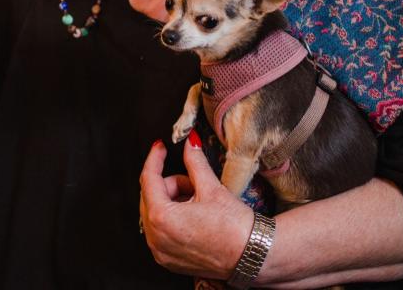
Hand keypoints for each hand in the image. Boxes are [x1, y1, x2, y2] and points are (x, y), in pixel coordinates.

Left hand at [139, 131, 254, 279]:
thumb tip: (190, 142)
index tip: (160, 147)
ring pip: (155, 213)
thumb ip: (194, 162)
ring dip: (173, 201)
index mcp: (161, 218)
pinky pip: (161, 231)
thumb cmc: (234, 226)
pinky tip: (194, 217)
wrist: (253, 256)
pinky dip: (173, 219)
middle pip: (150, 196)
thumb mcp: (211, 187)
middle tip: (194, 182)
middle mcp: (156, 238)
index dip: (155, 158)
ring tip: (199, 203)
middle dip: (171, 184)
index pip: (148, 179)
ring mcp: (161, 252)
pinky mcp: (169, 260)